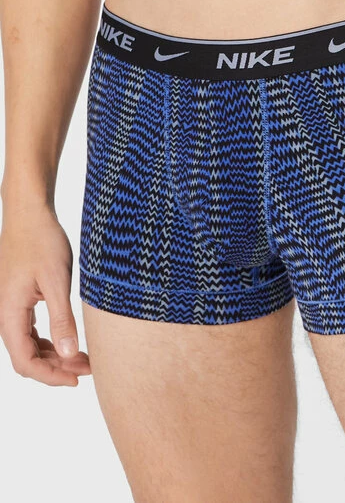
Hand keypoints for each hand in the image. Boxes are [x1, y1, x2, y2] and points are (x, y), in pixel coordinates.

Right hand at [0, 200, 90, 385]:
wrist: (30, 214)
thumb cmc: (42, 241)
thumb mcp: (56, 281)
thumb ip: (61, 318)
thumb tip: (69, 353)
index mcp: (10, 313)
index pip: (25, 361)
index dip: (50, 376)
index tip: (77, 379)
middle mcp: (6, 314)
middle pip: (27, 357)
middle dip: (57, 368)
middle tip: (88, 368)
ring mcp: (11, 306)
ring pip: (29, 344)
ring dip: (55, 354)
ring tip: (84, 357)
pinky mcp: (20, 299)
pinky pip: (31, 330)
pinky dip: (50, 339)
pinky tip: (69, 339)